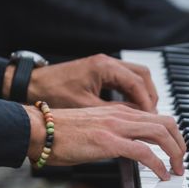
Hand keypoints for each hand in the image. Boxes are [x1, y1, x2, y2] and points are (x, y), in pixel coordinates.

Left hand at [5, 54, 158, 111]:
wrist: (32, 86)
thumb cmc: (53, 95)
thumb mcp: (85, 108)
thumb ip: (112, 113)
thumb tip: (133, 124)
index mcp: (105, 67)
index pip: (138, 83)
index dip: (148, 104)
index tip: (154, 121)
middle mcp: (107, 63)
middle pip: (143, 77)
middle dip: (151, 98)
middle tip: (156, 120)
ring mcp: (104, 67)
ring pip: (136, 78)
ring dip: (144, 97)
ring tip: (148, 118)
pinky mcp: (100, 74)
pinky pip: (125, 82)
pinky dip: (133, 96)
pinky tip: (133, 112)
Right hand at [24, 104, 184, 179]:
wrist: (38, 129)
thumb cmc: (58, 132)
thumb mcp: (92, 129)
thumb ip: (110, 135)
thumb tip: (123, 149)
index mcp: (117, 111)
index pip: (155, 117)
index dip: (171, 134)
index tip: (173, 150)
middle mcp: (121, 114)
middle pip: (166, 122)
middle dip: (180, 143)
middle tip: (181, 161)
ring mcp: (116, 126)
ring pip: (161, 134)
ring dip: (175, 153)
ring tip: (176, 170)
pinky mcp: (109, 142)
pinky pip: (144, 152)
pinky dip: (158, 165)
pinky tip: (161, 175)